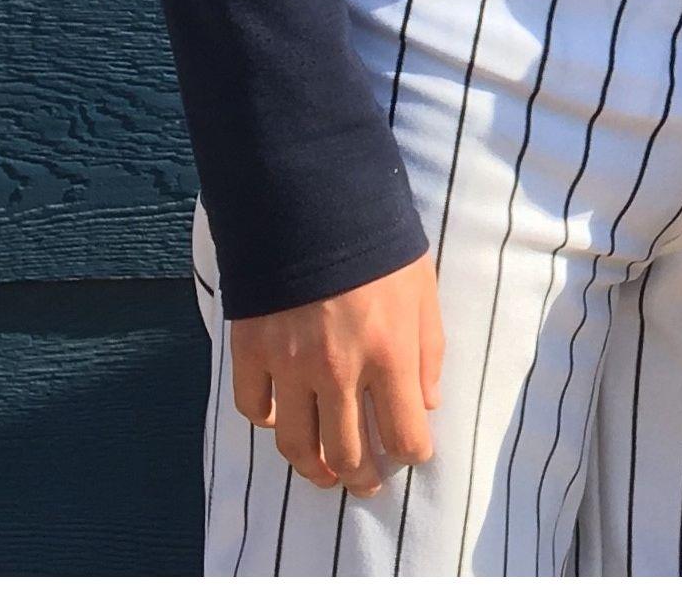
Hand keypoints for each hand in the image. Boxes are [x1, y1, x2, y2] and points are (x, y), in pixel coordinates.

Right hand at [229, 251, 443, 496]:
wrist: (313, 199)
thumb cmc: (379, 241)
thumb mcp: (422, 288)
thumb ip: (428, 349)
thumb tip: (427, 402)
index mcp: (389, 354)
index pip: (405, 434)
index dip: (413, 453)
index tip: (412, 452)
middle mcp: (338, 371)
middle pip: (348, 453)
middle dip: (363, 477)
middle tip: (368, 482)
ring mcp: (290, 365)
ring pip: (298, 446)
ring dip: (314, 469)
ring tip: (326, 474)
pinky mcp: (253, 351)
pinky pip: (256, 408)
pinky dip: (269, 421)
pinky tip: (283, 419)